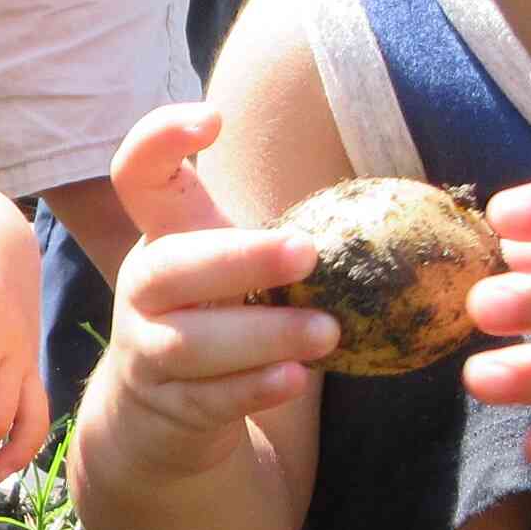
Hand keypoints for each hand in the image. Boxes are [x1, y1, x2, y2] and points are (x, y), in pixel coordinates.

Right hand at [92, 104, 334, 482]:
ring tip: (328, 334)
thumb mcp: (227, 264)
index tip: (214, 119)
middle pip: (170, 266)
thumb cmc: (218, 314)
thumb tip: (393, 207)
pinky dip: (253, 389)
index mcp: (162, 237)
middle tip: (307, 253)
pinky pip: (209, 398)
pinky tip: (294, 379)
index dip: (161, 138)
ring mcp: (147, 349)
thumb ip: (271, 233)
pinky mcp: (169, 405)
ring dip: (262, 335)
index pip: (137, 174)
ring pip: (191, 342)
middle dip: (240, 259)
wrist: (161, 410)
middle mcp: (143, 288)